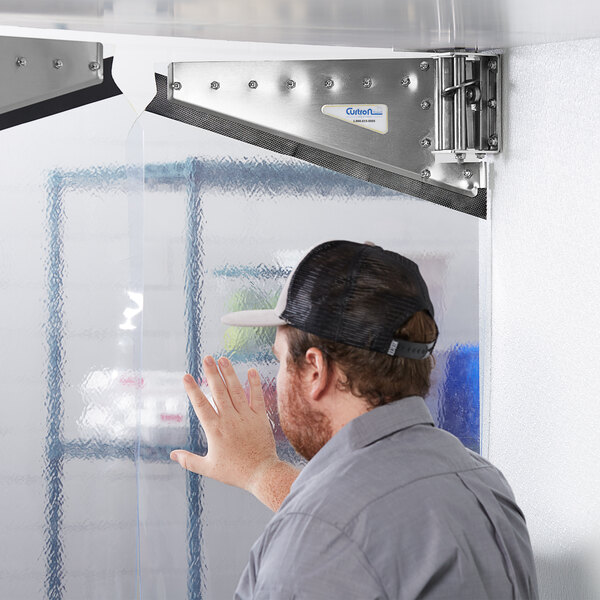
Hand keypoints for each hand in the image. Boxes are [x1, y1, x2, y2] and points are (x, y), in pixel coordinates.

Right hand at [171, 355, 280, 494]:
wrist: (261, 474)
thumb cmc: (234, 472)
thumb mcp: (208, 468)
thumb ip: (189, 460)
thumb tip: (172, 455)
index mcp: (215, 430)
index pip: (201, 405)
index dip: (193, 389)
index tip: (186, 376)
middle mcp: (229, 419)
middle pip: (218, 391)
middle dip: (212, 373)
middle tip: (207, 357)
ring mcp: (246, 416)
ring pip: (235, 390)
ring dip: (229, 373)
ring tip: (223, 359)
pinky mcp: (260, 417)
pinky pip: (257, 397)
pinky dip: (254, 384)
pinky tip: (251, 370)